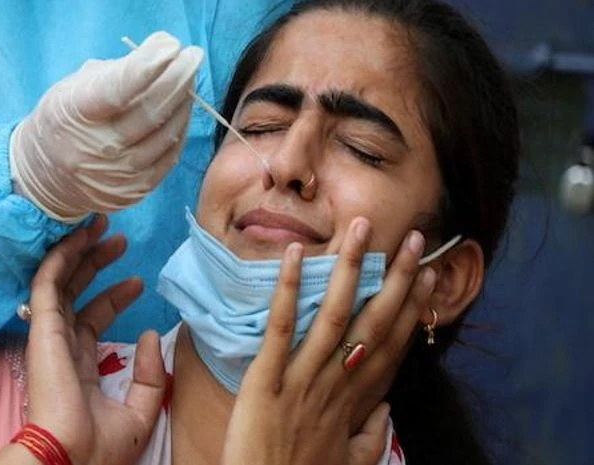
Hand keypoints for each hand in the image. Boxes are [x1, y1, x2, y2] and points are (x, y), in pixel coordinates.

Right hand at [0, 215, 166, 464]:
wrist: (73, 459)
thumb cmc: (100, 448)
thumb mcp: (139, 413)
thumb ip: (149, 376)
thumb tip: (152, 334)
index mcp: (79, 368)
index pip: (92, 321)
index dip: (114, 297)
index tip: (138, 281)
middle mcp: (60, 347)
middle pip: (76, 295)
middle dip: (96, 265)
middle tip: (118, 240)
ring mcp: (49, 336)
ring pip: (60, 282)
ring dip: (78, 251)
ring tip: (100, 225)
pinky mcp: (42, 327)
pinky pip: (48, 283)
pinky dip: (61, 257)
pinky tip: (78, 236)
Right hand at [10, 31, 203, 221]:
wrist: (48, 177)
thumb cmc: (67, 120)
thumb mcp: (75, 87)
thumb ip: (118, 71)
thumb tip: (163, 49)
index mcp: (75, 113)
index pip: (115, 90)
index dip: (147, 67)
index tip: (171, 46)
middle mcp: (95, 148)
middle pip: (149, 112)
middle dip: (177, 79)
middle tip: (191, 57)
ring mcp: (117, 174)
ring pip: (165, 135)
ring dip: (184, 103)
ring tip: (188, 82)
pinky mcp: (134, 191)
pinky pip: (169, 157)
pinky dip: (180, 130)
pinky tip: (181, 111)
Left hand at [220, 218, 436, 464]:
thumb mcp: (348, 463)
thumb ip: (371, 436)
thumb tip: (388, 410)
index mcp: (356, 403)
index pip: (391, 347)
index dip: (411, 310)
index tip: (428, 277)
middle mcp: (337, 385)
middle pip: (374, 323)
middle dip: (395, 278)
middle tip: (411, 237)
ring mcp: (303, 380)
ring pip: (333, 315)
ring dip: (348, 269)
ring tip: (359, 229)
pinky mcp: (266, 380)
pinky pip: (280, 329)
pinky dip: (285, 290)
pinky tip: (292, 254)